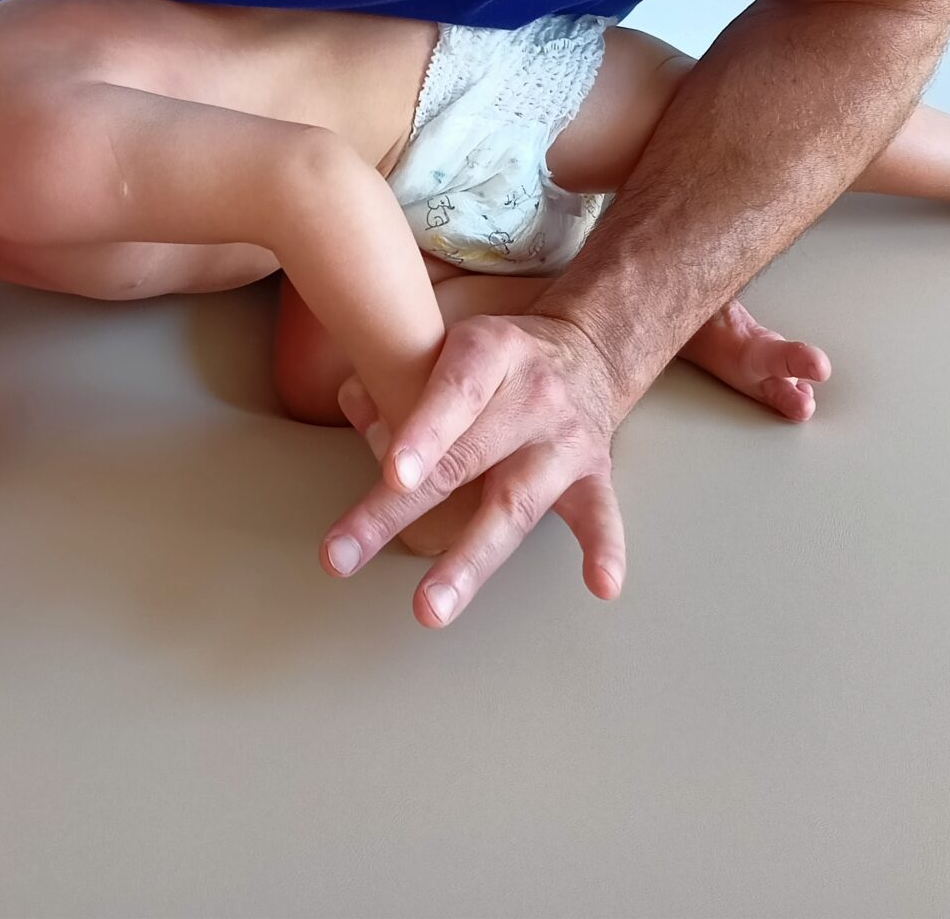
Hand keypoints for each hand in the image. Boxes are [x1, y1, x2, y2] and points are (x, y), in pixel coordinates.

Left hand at [321, 313, 628, 628]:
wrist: (588, 351)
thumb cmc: (496, 359)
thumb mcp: (448, 341)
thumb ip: (399, 371)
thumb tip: (354, 405)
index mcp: (491, 354)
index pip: (455, 394)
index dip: (424, 433)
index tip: (393, 475)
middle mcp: (533, 397)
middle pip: (465, 462)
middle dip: (401, 512)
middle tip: (345, 557)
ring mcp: (565, 441)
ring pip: (516, 505)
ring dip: (471, 560)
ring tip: (431, 608)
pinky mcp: (595, 476)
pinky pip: (602, 515)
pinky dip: (604, 549)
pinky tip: (601, 584)